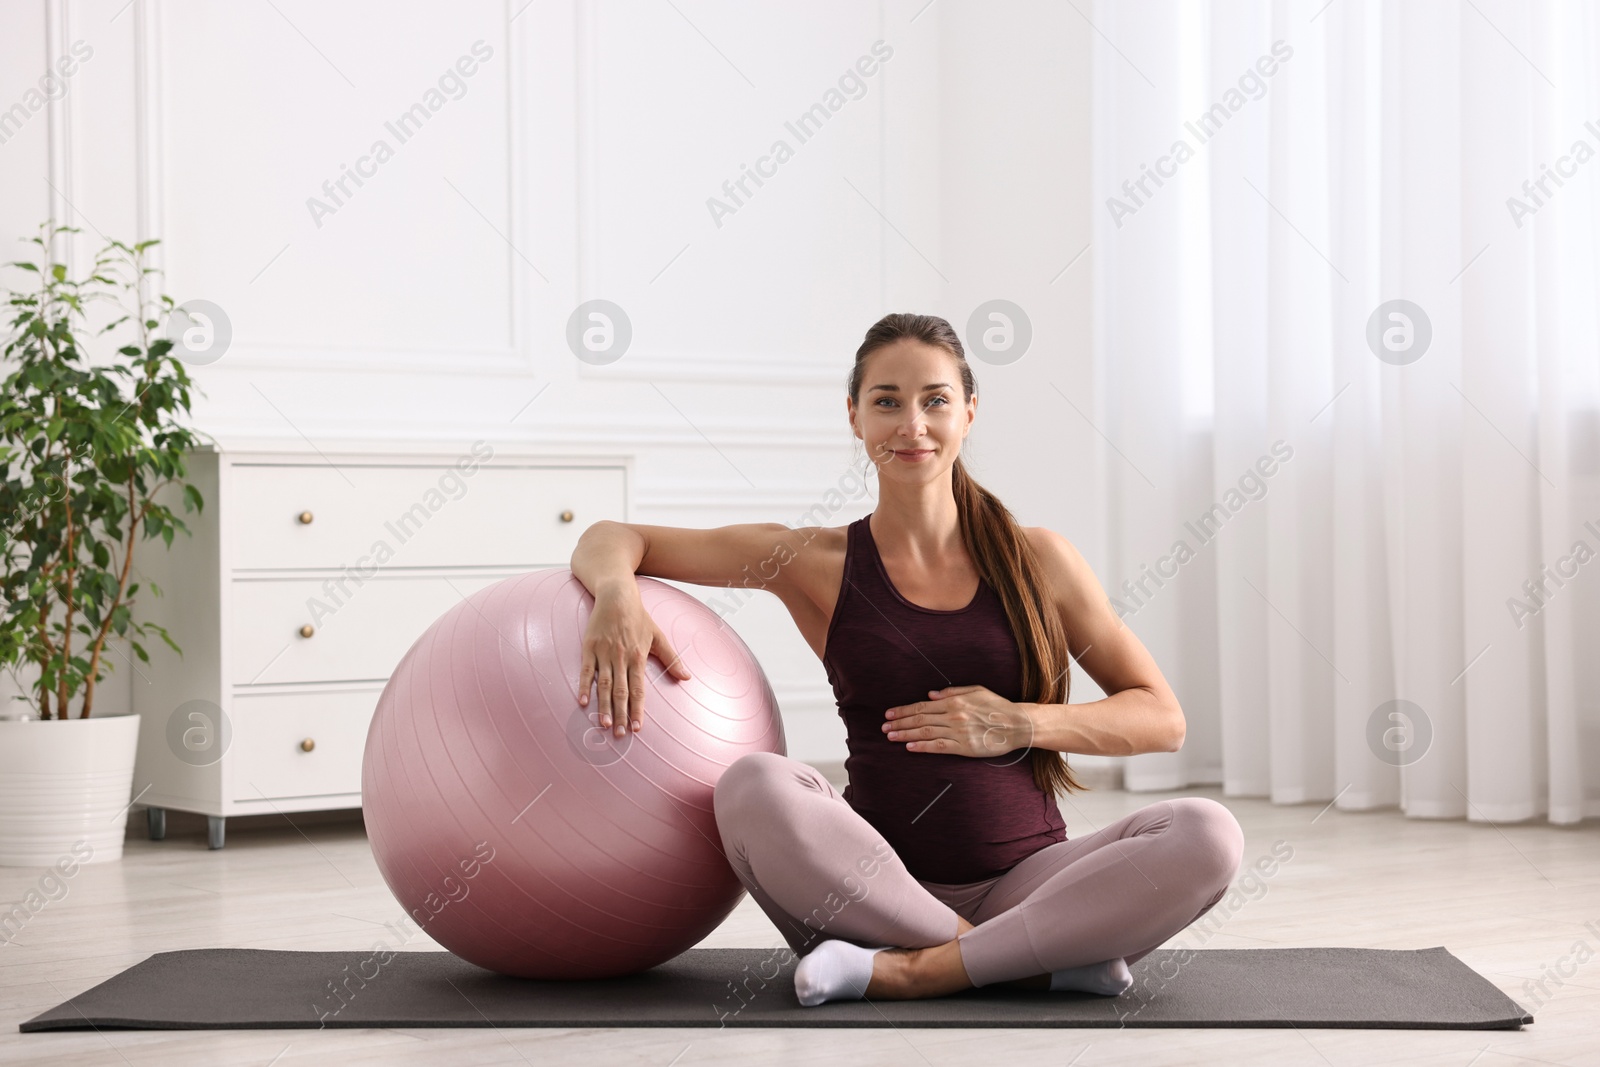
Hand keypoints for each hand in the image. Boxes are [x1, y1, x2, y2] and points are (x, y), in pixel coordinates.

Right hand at [577, 588, 691, 737]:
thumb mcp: (658, 636)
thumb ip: (672, 659)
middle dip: (621, 715)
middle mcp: (621, 658)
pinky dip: (583, 687)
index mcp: (638, 657)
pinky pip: (586, 671)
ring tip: (604, 724)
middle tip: (620, 734)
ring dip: (603, 706)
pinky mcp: (589, 648)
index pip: (638, 690)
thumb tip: (687, 677)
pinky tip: (583, 703)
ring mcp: (604, 653)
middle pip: (620, 692)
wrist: (617, 596)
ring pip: (603, 685)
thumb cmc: (639, 617)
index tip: (638, 728)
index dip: (638, 710)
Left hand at [881, 685, 1033, 756]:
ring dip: (905, 734)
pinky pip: (939, 746)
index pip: (922, 706)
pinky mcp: (964, 747)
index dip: (903, 710)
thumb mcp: (976, 690)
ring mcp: (958, 732)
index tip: (890, 713)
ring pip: (925, 732)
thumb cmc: (998, 706)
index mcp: (954, 701)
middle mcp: (953, 715)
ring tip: (890, 736)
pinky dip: (923, 746)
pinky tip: (909, 747)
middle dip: (899, 722)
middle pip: (920, 719)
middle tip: (884, 726)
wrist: (1017, 724)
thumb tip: (929, 694)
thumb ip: (951, 691)